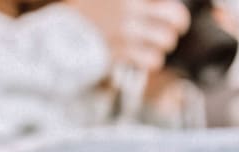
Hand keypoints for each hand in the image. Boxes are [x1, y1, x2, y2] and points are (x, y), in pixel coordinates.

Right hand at [67, 0, 190, 71]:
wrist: (59, 36)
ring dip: (163, 44)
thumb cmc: (82, 14)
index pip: (166, 2)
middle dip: (179, 23)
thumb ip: (130, 2)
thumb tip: (149, 6)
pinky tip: (143, 56)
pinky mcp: (123, 52)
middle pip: (176, 16)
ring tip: (154, 44)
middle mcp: (130, 7)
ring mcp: (127, 31)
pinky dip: (151, 59)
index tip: (166, 8)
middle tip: (176, 26)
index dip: (171, 7)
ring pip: (166, 40)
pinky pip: (153, 59)